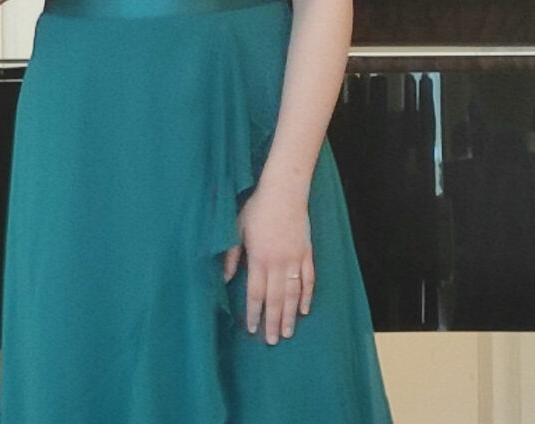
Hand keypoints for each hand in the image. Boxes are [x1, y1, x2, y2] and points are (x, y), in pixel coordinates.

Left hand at [223, 176, 313, 344]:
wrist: (284, 192)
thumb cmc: (257, 207)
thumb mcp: (238, 228)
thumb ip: (232, 254)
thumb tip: (226, 276)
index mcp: (258, 258)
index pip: (255, 293)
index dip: (254, 312)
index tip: (252, 328)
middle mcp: (277, 263)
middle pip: (275, 299)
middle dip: (273, 321)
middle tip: (272, 341)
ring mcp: (294, 259)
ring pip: (292, 294)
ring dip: (290, 314)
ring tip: (288, 333)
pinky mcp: (306, 252)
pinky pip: (309, 279)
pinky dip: (307, 295)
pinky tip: (304, 309)